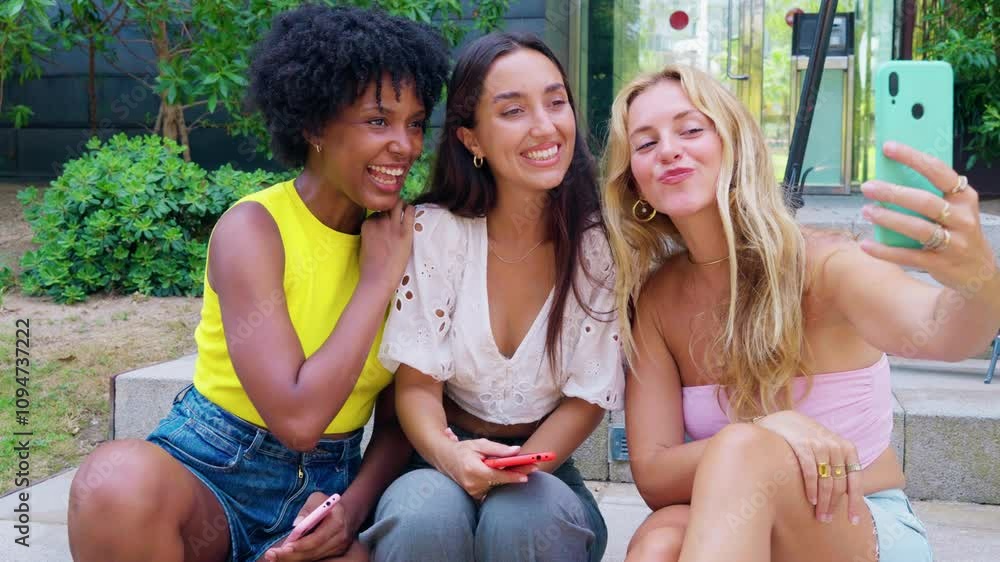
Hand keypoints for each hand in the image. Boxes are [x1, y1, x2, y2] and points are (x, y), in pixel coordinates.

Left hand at [263, 492, 357, 560]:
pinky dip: (300, 558)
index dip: (300, 545)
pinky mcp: (335, 555)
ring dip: (292, 559)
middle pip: (313, 552)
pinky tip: (286, 557)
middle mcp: (340, 539)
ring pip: (313, 558)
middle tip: (271, 555)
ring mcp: (339, 549)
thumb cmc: (328, 504)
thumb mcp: (318, 498)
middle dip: (290, 555)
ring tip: (274, 557)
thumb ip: (308, 509)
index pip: (317, 538)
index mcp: (337, 522)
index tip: (284, 548)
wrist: (348, 514)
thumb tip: (297, 524)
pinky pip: (315, 559)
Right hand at [360, 199, 415, 292]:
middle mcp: (379, 222)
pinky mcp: (406, 233)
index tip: (385, 221)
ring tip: (404, 210)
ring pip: (398, 204)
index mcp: (367, 224)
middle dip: (390, 208)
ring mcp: (393, 226)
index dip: (381, 215)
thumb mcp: (363, 243)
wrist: (378, 279)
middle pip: (386, 206)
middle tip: (396, 213)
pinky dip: (411, 209)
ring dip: (401, 205)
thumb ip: (370, 231)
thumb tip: (377, 227)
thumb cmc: (369, 266)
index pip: (376, 211)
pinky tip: (411, 212)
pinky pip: (410, 212)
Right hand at [436, 435, 533, 500]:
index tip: (527, 475)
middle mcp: (472, 483)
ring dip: (510, 477)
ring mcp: (473, 492)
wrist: (445, 459)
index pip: (497, 475)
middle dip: (517, 474)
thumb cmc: (463, 450)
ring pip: (497, 486)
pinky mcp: (474, 495)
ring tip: (524, 468)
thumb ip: (498, 449)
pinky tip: (510, 474)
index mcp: (473, 469)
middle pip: (500, 481)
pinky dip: (501, 481)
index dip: (512, 475)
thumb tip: (517, 451)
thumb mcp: (480, 444)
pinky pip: (492, 489)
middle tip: (534, 467)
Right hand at [754, 411, 863, 524]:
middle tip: (827, 520)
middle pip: (839, 484)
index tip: (853, 521)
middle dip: (834, 505)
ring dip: (824, 502)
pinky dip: (812, 488)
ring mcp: (819, 444)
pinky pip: (811, 472)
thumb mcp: (828, 449)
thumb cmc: (807, 440)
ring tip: (819, 516)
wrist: (783, 420)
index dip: (855, 502)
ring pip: (826, 481)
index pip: (855, 480)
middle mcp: (836, 446)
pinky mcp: (802, 444)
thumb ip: (838, 467)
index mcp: (847, 448)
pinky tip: (811, 500)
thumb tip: (848, 497)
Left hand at [860, 141, 998, 290]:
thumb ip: (929, 193)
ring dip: (889, 219)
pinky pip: (908, 256)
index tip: (888, 146)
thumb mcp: (953, 209)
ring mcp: (954, 243)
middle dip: (893, 193)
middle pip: (925, 201)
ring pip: (918, 228)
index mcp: (964, 197)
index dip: (912, 157)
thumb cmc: (956, 231)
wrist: (977, 271)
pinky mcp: (941, 264)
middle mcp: (962, 218)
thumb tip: (889, 176)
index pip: (938, 171)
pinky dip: (885, 251)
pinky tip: (866, 244)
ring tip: (867, 211)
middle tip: (867, 186)